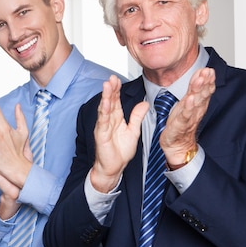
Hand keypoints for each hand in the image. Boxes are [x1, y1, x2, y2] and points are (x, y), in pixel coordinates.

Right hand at [91, 75, 148, 191]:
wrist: (114, 168)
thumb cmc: (120, 151)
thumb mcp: (133, 131)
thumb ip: (137, 117)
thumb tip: (144, 103)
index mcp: (116, 119)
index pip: (116, 101)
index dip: (117, 90)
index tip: (117, 79)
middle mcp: (108, 121)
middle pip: (109, 102)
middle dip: (110, 89)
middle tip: (111, 77)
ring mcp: (103, 127)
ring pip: (104, 109)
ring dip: (106, 97)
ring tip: (107, 85)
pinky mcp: (101, 135)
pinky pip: (103, 121)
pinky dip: (104, 112)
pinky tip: (105, 103)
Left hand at [160, 67, 215, 163]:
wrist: (177, 144)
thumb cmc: (181, 123)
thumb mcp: (187, 103)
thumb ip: (194, 88)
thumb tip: (201, 73)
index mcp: (197, 104)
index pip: (205, 90)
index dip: (207, 80)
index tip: (209, 69)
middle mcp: (195, 110)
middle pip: (202, 95)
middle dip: (205, 82)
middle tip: (207, 71)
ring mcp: (189, 117)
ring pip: (196, 103)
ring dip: (198, 91)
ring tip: (200, 80)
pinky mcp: (180, 125)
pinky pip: (185, 116)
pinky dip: (188, 107)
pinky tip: (189, 99)